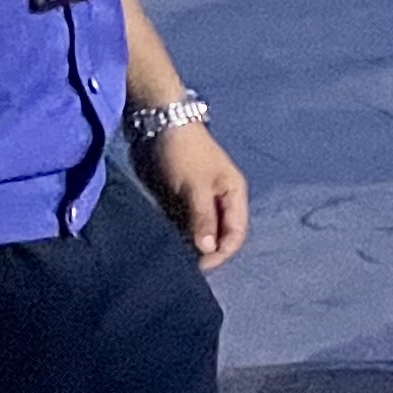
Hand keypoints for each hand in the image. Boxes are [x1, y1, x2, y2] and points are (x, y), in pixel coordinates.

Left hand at [135, 122, 248, 269]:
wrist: (157, 125)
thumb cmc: (183, 153)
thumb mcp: (195, 187)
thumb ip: (203, 219)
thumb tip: (208, 250)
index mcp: (233, 195)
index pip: (235, 235)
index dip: (220, 254)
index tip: (199, 267)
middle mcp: (220, 202)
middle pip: (219, 237)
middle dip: (205, 253)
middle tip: (183, 266)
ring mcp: (199, 202)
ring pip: (199, 233)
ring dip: (189, 247)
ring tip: (173, 259)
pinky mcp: (179, 201)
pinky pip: (181, 226)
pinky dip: (176, 237)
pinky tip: (164, 246)